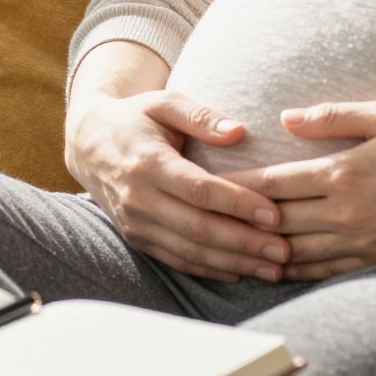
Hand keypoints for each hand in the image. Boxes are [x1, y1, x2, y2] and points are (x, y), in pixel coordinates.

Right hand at [63, 90, 295, 283]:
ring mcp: (135, 224)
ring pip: (189, 252)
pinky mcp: (137, 239)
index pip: (199, 190)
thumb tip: (238, 131)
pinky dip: (209, 270)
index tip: (274, 214)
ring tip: (273, 269)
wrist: (90, 144)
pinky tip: (240, 273)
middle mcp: (138, 199)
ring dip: (232, 263)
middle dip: (243, 243)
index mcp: (147, 163)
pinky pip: (176, 260)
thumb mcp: (165, 102)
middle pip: (197, 228)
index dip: (237, 204)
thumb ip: (201, 115)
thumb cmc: (137, 117)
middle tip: (284, 251)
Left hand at [219, 101, 375, 280]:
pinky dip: (295, 272)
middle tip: (204, 219)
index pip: (274, 184)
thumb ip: (334, 116)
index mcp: (345, 174)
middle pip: (276, 222)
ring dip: (261, 252)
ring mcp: (362, 244)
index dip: (236, 186)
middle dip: (238, 222)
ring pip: (295, 254)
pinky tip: (278, 268)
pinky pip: (324, 273)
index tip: (205, 183)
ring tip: (230, 248)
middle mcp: (347, 215)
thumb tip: (286, 120)